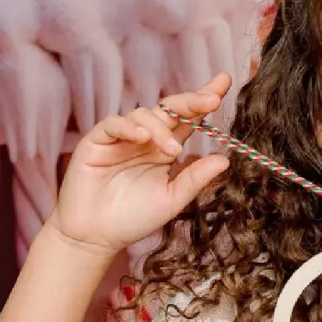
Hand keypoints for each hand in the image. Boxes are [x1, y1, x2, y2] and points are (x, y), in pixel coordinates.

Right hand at [48, 73, 231, 256]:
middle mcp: (146, 137)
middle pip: (170, 109)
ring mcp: (121, 138)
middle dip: (192, 101)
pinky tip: (143, 138)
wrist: (95, 238)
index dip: (205, 100)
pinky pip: (113, 124)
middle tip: (212, 100)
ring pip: (144, 115)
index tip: (224, 83)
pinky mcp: (97, 141)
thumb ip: (195, 179)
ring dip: (161, 128)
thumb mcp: (172, 200)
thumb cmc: (133, 218)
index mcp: (166, 147)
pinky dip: (128, 127)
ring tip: (173, 150)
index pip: (188, 118)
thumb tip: (226, 159)